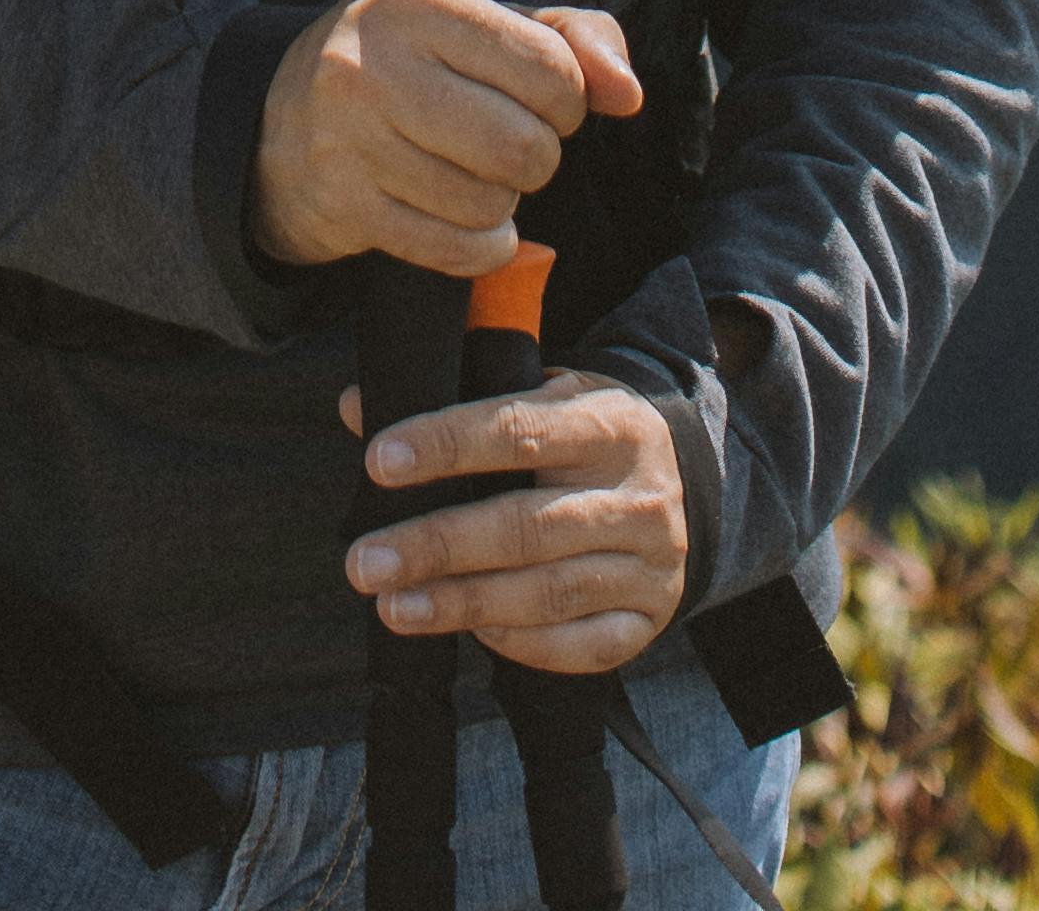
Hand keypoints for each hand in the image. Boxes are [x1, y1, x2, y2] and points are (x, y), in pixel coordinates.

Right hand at [246, 0, 637, 277]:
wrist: (281, 122)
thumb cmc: (410, 65)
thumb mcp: (479, 26)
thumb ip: (572, 39)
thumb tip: (629, 95)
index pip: (549, 67)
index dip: (568, 99)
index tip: (539, 101)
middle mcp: (372, 63)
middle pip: (524, 146)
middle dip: (537, 158)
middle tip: (508, 146)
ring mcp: (350, 139)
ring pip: (491, 205)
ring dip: (504, 204)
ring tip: (474, 175)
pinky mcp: (345, 206)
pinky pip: (458, 251)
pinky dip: (482, 247)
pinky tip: (462, 220)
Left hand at [339, 369, 690, 677]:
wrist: (682, 482)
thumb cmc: (583, 435)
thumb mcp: (538, 393)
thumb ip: (455, 400)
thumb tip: (356, 407)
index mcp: (607, 422)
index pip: (516, 429)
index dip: (444, 445)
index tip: (377, 462)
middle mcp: (636, 495)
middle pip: (524, 526)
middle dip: (435, 546)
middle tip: (364, 562)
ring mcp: (650, 563)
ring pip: (547, 593)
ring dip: (462, 604)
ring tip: (393, 607)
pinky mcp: (651, 618)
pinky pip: (584, 646)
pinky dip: (523, 644)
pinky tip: (472, 634)